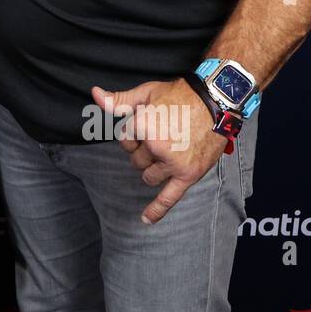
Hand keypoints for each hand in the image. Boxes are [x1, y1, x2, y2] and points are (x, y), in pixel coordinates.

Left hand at [90, 79, 227, 224]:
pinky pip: (169, 197)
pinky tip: (145, 219)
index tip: (150, 123)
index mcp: (143, 125)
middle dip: (143, 151)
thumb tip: (95, 94)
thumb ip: (119, 100)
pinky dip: (157, 210)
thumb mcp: (147, 92)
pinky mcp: (188, 174)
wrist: (216, 101)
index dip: (134, 132)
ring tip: (170, 151)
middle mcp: (155, 146)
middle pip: (136, 159)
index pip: (125, 139)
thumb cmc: (180, 95)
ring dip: (152, 168)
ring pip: (148, 176)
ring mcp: (171, 162)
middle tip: (163, 135)